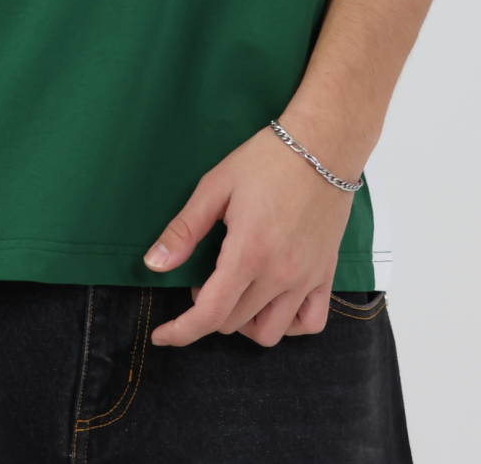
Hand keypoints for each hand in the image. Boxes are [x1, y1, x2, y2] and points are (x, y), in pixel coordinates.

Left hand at [142, 124, 356, 347]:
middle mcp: (279, 275)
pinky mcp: (326, 274)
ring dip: (244, 322)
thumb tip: (154, 264)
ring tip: (237, 292)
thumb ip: (184, 229)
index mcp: (248, 253)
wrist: (322, 145)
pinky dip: (288, 324)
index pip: (209, 314)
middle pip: (233, 323)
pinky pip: (309, 323)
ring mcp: (306, 278)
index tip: (162, 335)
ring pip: (269, 332)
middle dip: (209, 310)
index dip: (181, 331)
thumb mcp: (216, 186)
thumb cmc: (268, 159)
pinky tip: (273, 302)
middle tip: (206, 276)